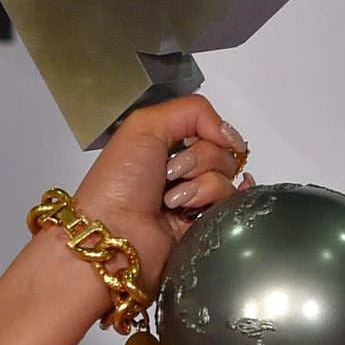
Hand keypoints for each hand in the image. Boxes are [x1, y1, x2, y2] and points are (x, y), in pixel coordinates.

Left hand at [69, 95, 250, 289]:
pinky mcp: (206, 224)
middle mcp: (181, 171)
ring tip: (170, 200)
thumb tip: (228, 132)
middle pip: (222, 152)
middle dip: (198, 159)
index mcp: (163, 146)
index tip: (182, 142)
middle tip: (168, 174)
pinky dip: (212, 201)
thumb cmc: (117, 183)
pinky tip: (193, 207)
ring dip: (200, 185)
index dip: (204, 132)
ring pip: (228, 178)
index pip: (209, 129)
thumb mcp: (143, 126)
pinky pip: (231, 203)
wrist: (114, 233)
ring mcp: (195, 199)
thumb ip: (192, 111)